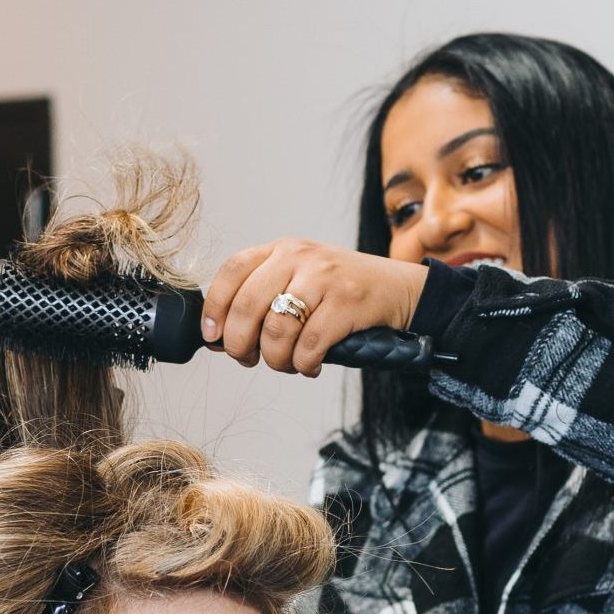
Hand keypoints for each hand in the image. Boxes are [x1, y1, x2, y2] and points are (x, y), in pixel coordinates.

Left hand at [202, 238, 428, 375]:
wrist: (400, 289)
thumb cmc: (343, 292)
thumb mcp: (301, 279)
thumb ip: (263, 300)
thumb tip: (218, 338)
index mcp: (282, 249)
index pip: (232, 271)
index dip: (215, 308)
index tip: (213, 337)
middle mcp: (299, 257)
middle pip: (248, 305)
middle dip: (240, 343)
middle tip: (248, 358)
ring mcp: (324, 277)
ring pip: (277, 329)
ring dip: (276, 359)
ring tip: (288, 363)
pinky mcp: (347, 301)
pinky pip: (309, 344)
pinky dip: (304, 363)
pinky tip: (311, 364)